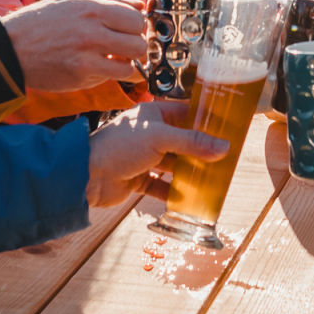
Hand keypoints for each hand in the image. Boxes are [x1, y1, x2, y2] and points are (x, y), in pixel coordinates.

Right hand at [0, 0, 148, 91]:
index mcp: (91, 8)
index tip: (130, 30)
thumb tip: (139, 5)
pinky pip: (115, 77)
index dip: (137, 25)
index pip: (137, 17)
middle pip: (139, 41)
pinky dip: (115, 74)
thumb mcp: (72, 0)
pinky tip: (103, 68)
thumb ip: (108, 0)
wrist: (10, 48)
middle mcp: (92, 30)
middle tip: (126, 47)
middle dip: (137, 45)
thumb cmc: (41, 22)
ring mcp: (87, 55)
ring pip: (132, 62)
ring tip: (116, 59)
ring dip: (129, 62)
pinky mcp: (81, 75)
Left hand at [85, 100, 228, 205]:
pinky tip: (190, 199)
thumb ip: (192, 142)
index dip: (205, 121)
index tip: (227, 129)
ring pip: (174, 165)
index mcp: (153, 115)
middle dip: (202, 151)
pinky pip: (163, 186)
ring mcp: (144, 157)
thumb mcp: (159, 138)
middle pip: (183, 141)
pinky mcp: (139, 179)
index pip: (186, 113)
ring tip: (213, 180)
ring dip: (190, 173)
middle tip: (225, 158)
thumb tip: (223, 147)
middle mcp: (150, 134)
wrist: (86, 175)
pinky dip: (175, 193)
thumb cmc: (117, 146)